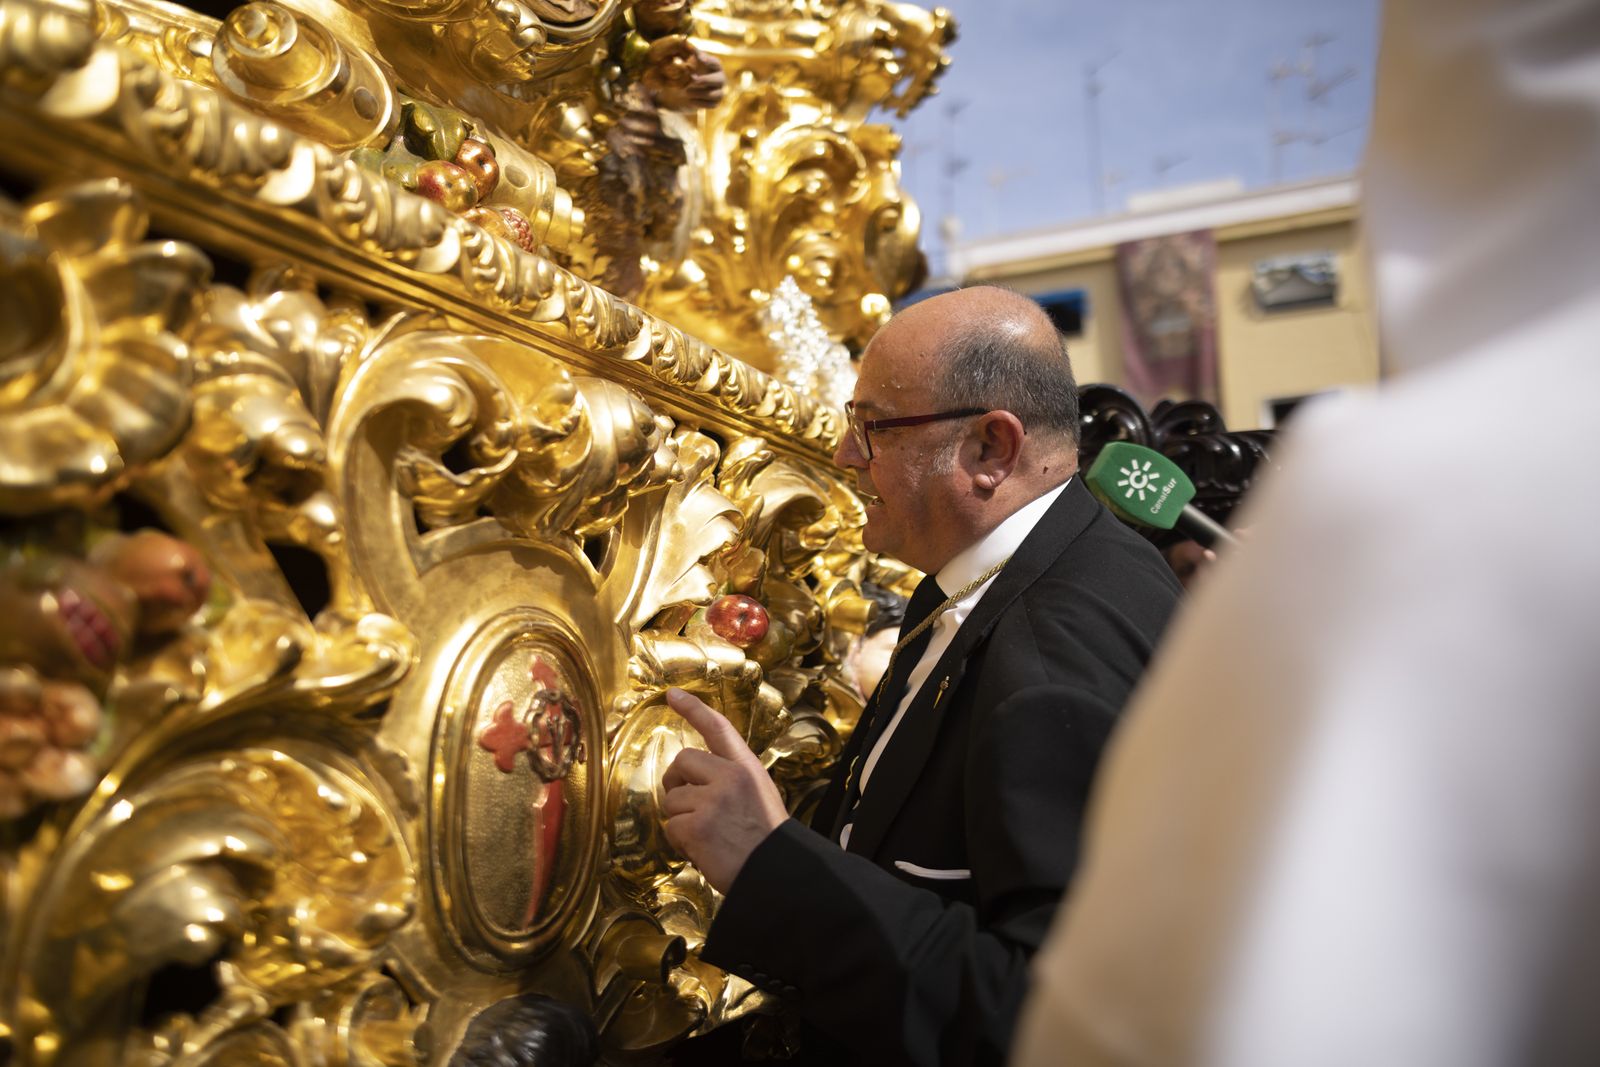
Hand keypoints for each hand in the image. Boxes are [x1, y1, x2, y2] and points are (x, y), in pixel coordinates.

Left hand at [661, 687, 788, 891]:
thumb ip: (730, 781)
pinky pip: (671, 827)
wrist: (778, 873)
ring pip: (672, 799)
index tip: (673, 695)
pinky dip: (681, 843)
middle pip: (681, 761)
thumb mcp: (760, 796)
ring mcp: (712, 800)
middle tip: (690, 807)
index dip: (694, 708)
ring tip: (708, 837)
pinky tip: (703, 851)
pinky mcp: (697, 825)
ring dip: (682, 820)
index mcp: (747, 768)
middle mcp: (729, 777)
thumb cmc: (767, 841)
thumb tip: (692, 782)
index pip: (718, 728)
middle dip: (678, 783)